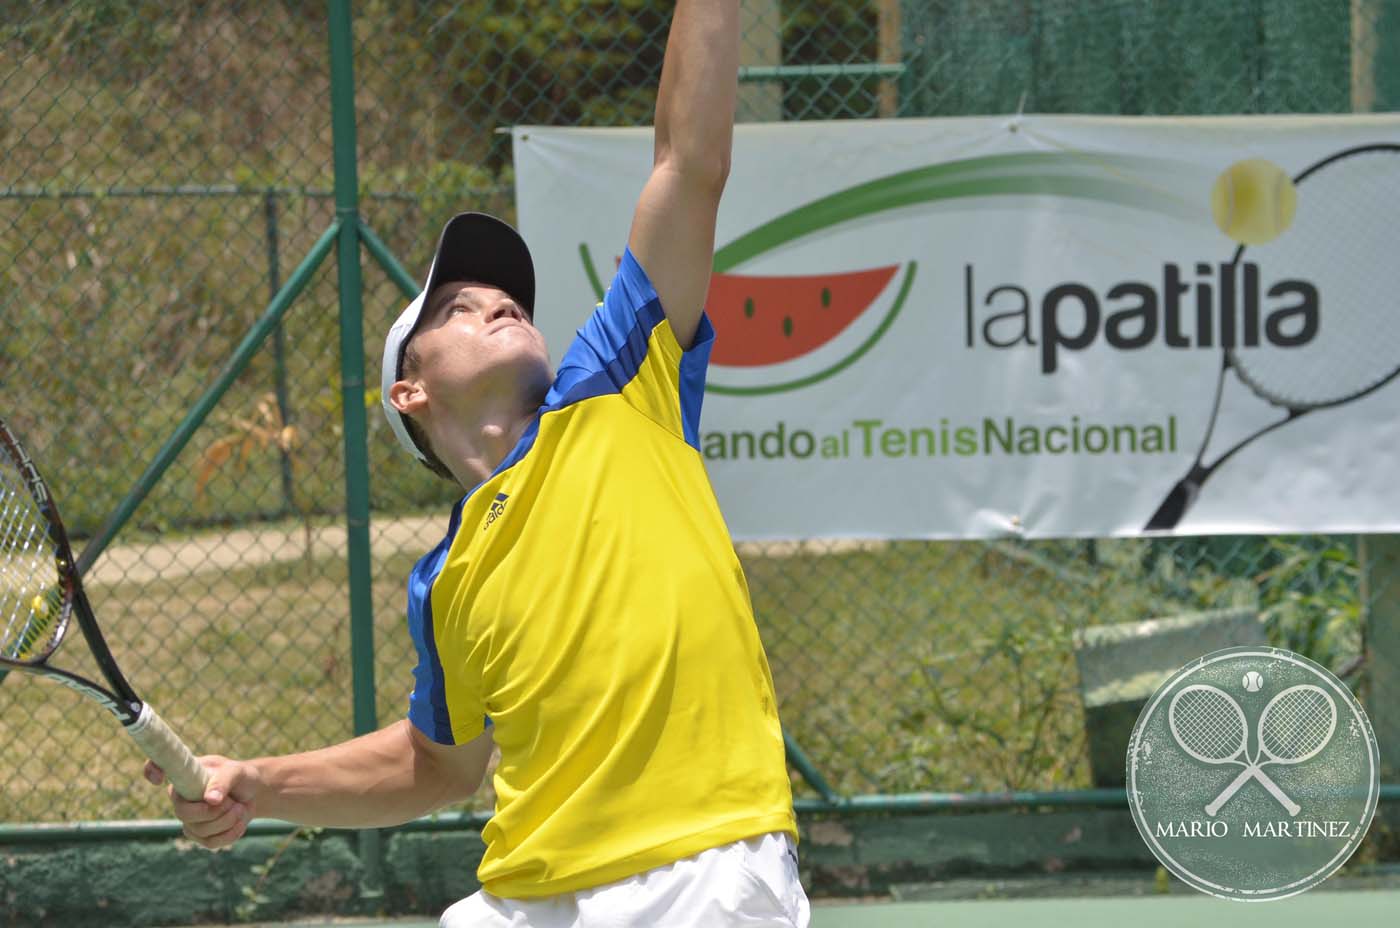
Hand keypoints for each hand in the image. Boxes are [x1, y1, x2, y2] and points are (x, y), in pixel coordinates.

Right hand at [144, 755, 258, 849]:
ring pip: (199, 831)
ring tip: (239, 808)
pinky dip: (229, 834)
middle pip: (183, 813)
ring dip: (226, 821)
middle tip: (232, 802)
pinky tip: (239, 823)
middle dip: (212, 812)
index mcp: (184, 776)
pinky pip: (209, 843)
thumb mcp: (236, 772)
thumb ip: (222, 782)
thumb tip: (210, 800)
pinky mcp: (201, 835)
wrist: (253, 794)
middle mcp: (181, 799)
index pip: (156, 767)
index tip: (158, 778)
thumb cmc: (240, 776)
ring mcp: (189, 819)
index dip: (151, 771)